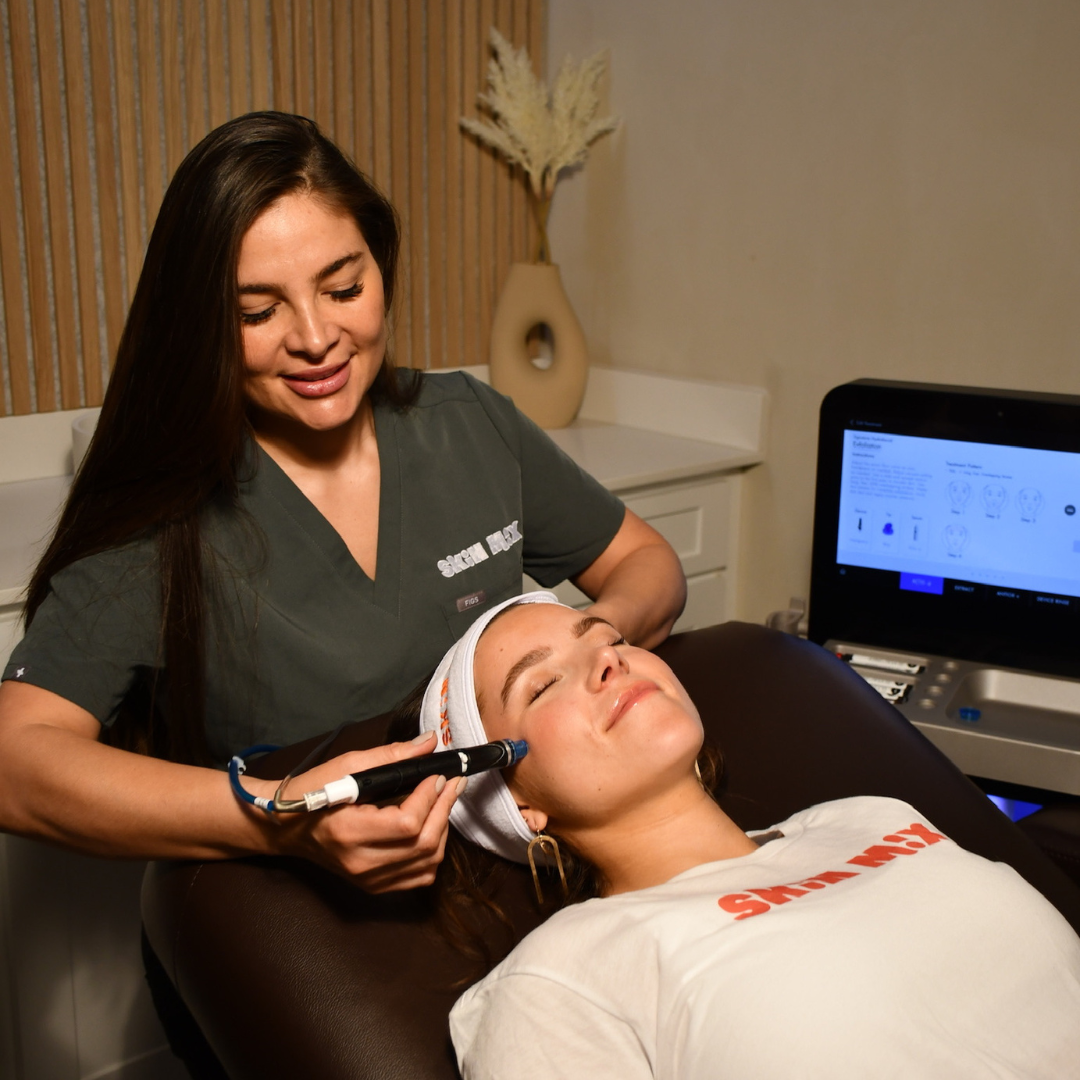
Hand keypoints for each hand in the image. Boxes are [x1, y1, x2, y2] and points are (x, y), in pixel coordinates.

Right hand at [254, 731, 461, 891]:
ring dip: (443, 829)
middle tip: (453, 783)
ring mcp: (368, 879)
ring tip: (443, 801)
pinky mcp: (374, 886)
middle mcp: (361, 863)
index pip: (407, 822)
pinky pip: (418, 876)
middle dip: (445, 809)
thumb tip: (429, 743)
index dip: (430, 797)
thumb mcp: (345, 765)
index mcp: (349, 832)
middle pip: (423, 844)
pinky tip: (430, 827)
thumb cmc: (312, 792)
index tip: (438, 774)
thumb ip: (391, 755)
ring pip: (427, 862)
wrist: (284, 828)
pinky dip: (432, 852)